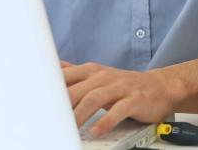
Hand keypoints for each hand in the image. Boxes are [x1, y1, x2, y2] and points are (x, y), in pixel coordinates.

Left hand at [61, 60, 183, 135]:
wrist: (161, 86)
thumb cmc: (126, 85)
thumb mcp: (98, 76)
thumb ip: (75, 73)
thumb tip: (53, 67)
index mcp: (92, 71)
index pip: (65, 78)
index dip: (49, 90)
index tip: (36, 104)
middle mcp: (104, 77)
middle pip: (77, 90)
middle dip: (61, 106)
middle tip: (49, 121)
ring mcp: (120, 87)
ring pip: (94, 99)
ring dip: (79, 114)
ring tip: (69, 128)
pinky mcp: (134, 99)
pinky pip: (118, 110)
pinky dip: (105, 121)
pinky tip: (95, 131)